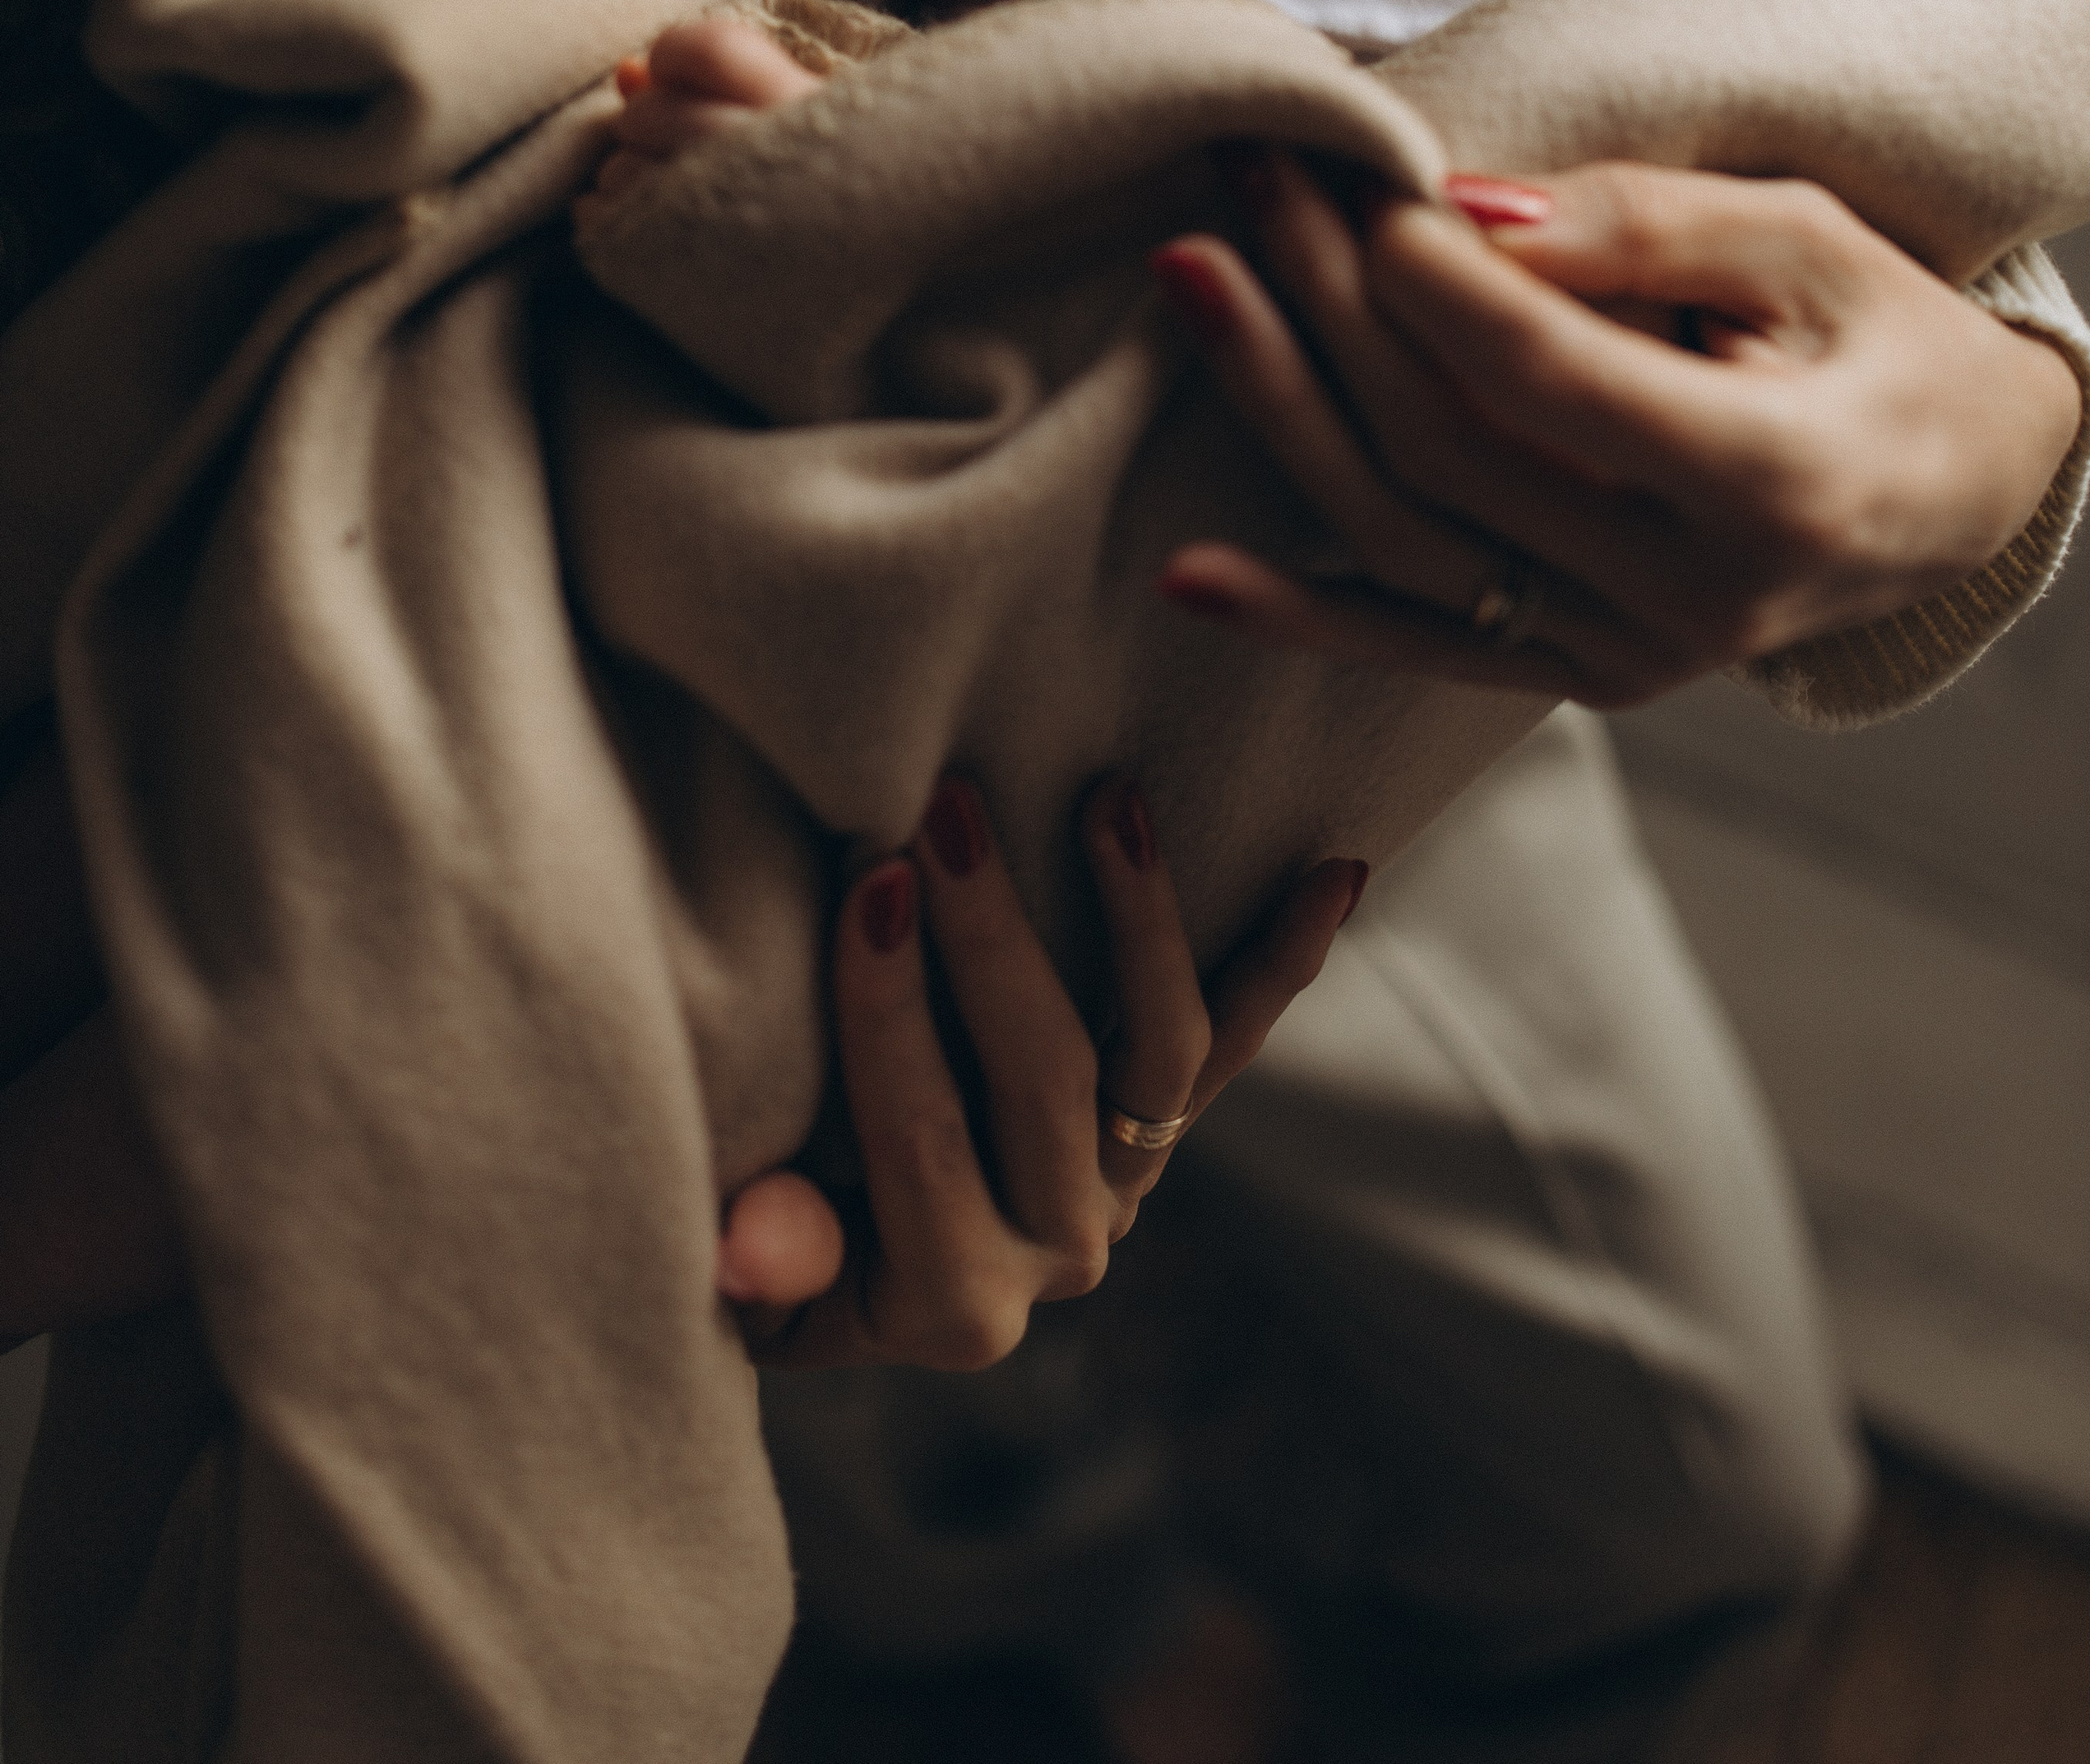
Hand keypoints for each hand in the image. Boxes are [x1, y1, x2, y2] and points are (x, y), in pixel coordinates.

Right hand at [721, 774, 1364, 1368]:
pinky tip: (1335, 868)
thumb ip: (756, 1265)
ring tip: (1110, 796)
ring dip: (1141, 917)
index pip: (918, 1131)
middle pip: (1045, 1077)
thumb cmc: (769, 1247)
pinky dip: (1284, 956)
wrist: (852, 1278)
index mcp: (948, 1297)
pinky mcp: (1160, 1127)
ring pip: (1163, 1050)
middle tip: (945, 808)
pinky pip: (1233, 1040)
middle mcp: (1058, 1248)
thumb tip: (751, 1238)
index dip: (891, 1008)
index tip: (872, 881)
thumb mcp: (748, 1291)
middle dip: (991, 936)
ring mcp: (1124, 1182)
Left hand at [1151, 153, 2082, 709]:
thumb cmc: (1886, 343)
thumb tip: (1469, 207)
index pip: (1550, 381)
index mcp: (1771, 486)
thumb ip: (1645, 225)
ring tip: (1187, 278)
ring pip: (1406, 537)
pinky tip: (1190, 574)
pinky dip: (1300, 614)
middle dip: (1331, 299)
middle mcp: (1690, 600)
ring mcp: (1626, 656)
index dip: (1435, 280)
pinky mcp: (1578, 677)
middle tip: (1248, 171)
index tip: (1358, 173)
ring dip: (1279, 405)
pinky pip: (1415, 645)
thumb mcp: (1809, 246)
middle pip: (1453, 449)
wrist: (1957, 494)